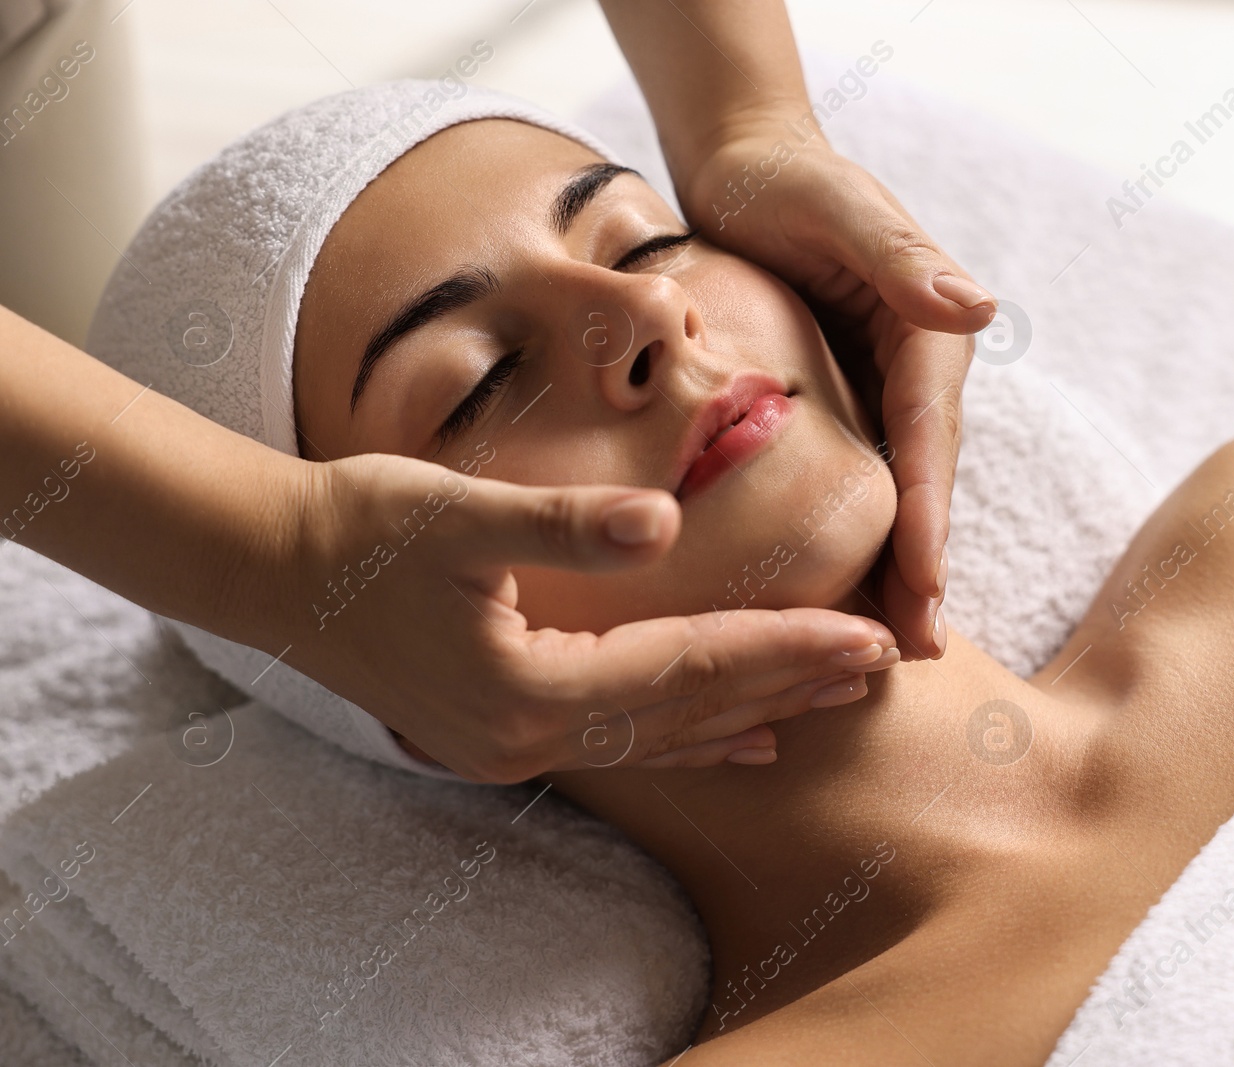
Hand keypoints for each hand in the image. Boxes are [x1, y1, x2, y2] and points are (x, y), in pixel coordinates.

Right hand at [246, 452, 898, 782]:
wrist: (270, 568)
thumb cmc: (360, 528)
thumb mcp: (457, 512)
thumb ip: (563, 523)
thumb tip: (664, 522)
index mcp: (529, 689)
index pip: (688, 669)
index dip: (782, 648)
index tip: (867, 635)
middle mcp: (531, 736)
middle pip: (692, 713)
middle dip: (790, 685)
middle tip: (882, 666)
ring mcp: (516, 744)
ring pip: (667, 734)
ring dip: (755, 711)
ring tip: (835, 697)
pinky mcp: (507, 730)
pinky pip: (628, 739)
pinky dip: (694, 733)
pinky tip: (743, 739)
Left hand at [681, 132, 991, 657]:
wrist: (742, 163)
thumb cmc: (783, 179)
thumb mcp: (837, 208)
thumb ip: (902, 259)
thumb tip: (979, 308)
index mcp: (926, 330)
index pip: (931, 438)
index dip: (930, 516)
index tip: (926, 587)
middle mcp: (917, 366)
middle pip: (925, 480)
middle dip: (922, 566)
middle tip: (915, 651)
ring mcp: (884, 388)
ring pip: (897, 491)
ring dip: (898, 567)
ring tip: (891, 646)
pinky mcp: (847, 400)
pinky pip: (859, 477)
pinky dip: (860, 535)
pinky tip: (843, 588)